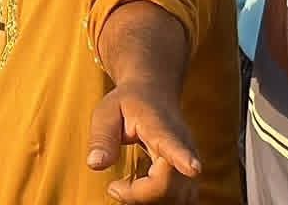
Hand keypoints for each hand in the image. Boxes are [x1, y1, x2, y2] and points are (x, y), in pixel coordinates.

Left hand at [89, 82, 203, 202]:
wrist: (154, 93)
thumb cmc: (128, 102)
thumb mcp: (107, 111)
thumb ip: (101, 137)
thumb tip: (95, 164)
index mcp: (162, 127)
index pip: (174, 144)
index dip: (183, 158)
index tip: (192, 168)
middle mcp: (184, 148)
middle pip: (171, 185)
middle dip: (140, 194)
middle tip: (113, 187)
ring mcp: (189, 164)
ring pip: (179, 198)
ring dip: (149, 200)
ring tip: (124, 187)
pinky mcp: (188, 178)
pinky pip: (179, 200)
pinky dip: (158, 201)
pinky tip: (139, 191)